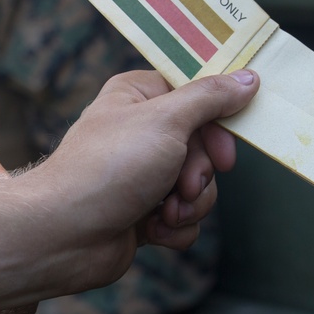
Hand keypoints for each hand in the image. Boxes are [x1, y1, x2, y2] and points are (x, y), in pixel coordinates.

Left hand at [28, 68, 258, 292]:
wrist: (63, 235)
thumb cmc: (108, 168)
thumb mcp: (166, 120)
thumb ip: (210, 98)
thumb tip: (249, 78)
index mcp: (138, 97)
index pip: (198, 97)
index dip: (216, 126)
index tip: (224, 150)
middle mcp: (139, 132)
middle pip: (203, 146)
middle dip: (200, 174)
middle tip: (183, 185)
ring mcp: (141, 175)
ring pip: (197, 186)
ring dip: (189, 204)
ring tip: (165, 212)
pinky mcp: (142, 213)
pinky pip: (183, 218)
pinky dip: (175, 227)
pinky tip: (153, 230)